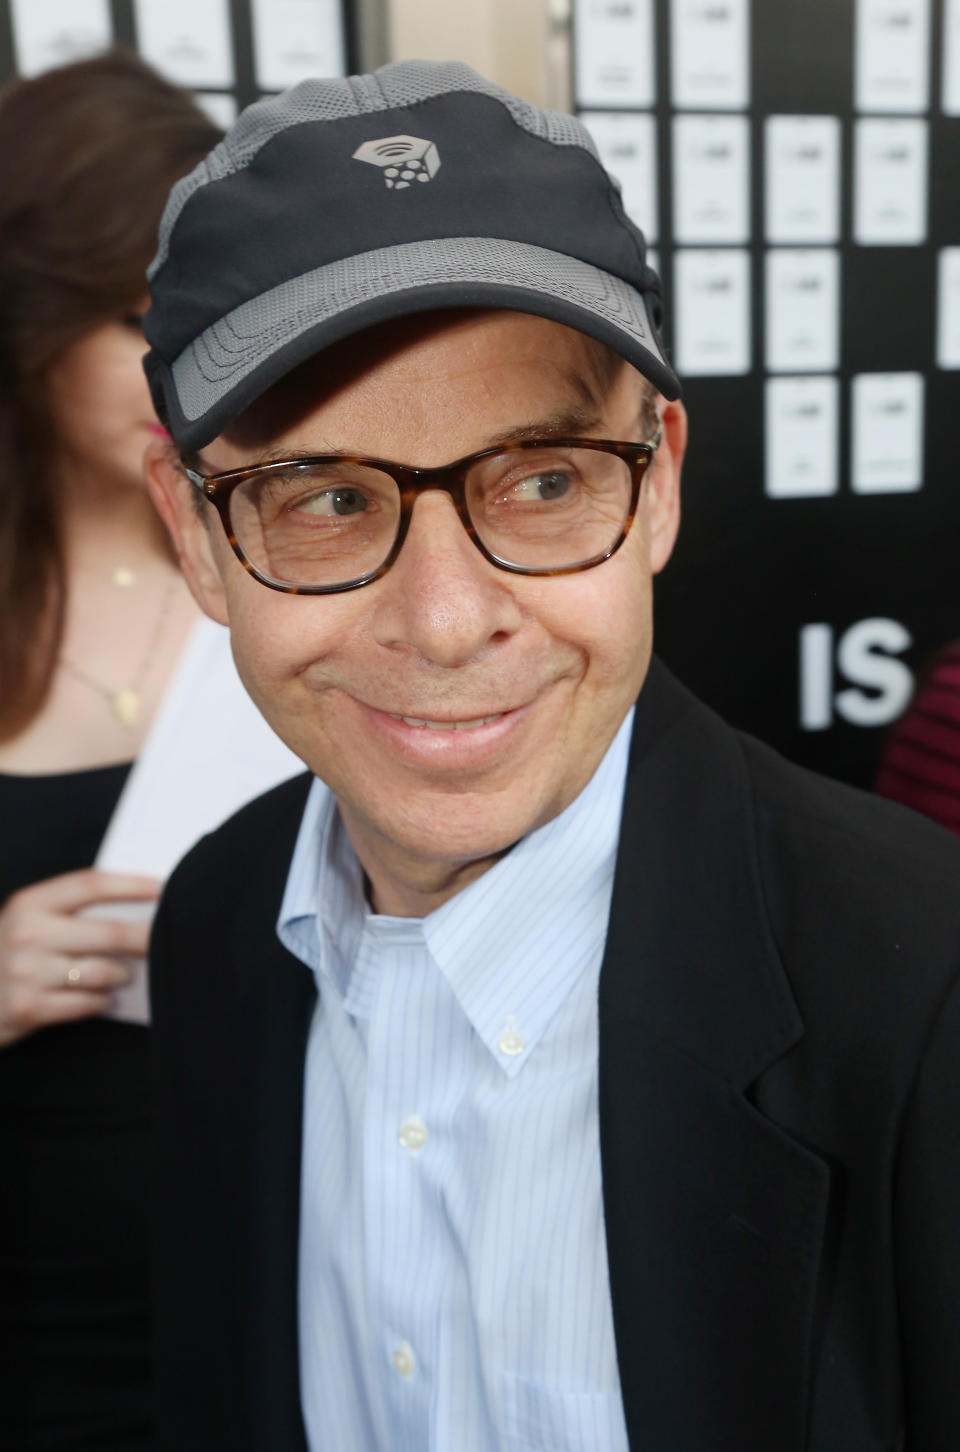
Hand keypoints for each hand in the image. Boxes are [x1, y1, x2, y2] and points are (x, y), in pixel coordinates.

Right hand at [0, 869, 160, 1047]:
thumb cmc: (3, 955)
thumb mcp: (25, 922)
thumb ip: (67, 913)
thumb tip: (133, 910)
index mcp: (30, 903)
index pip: (91, 884)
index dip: (131, 884)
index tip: (162, 888)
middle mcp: (28, 933)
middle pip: (109, 932)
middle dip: (146, 938)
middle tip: (164, 941)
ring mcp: (27, 972)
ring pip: (102, 971)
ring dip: (122, 975)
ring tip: (124, 975)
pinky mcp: (29, 1007)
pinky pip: (87, 1003)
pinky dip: (101, 1001)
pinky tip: (103, 998)